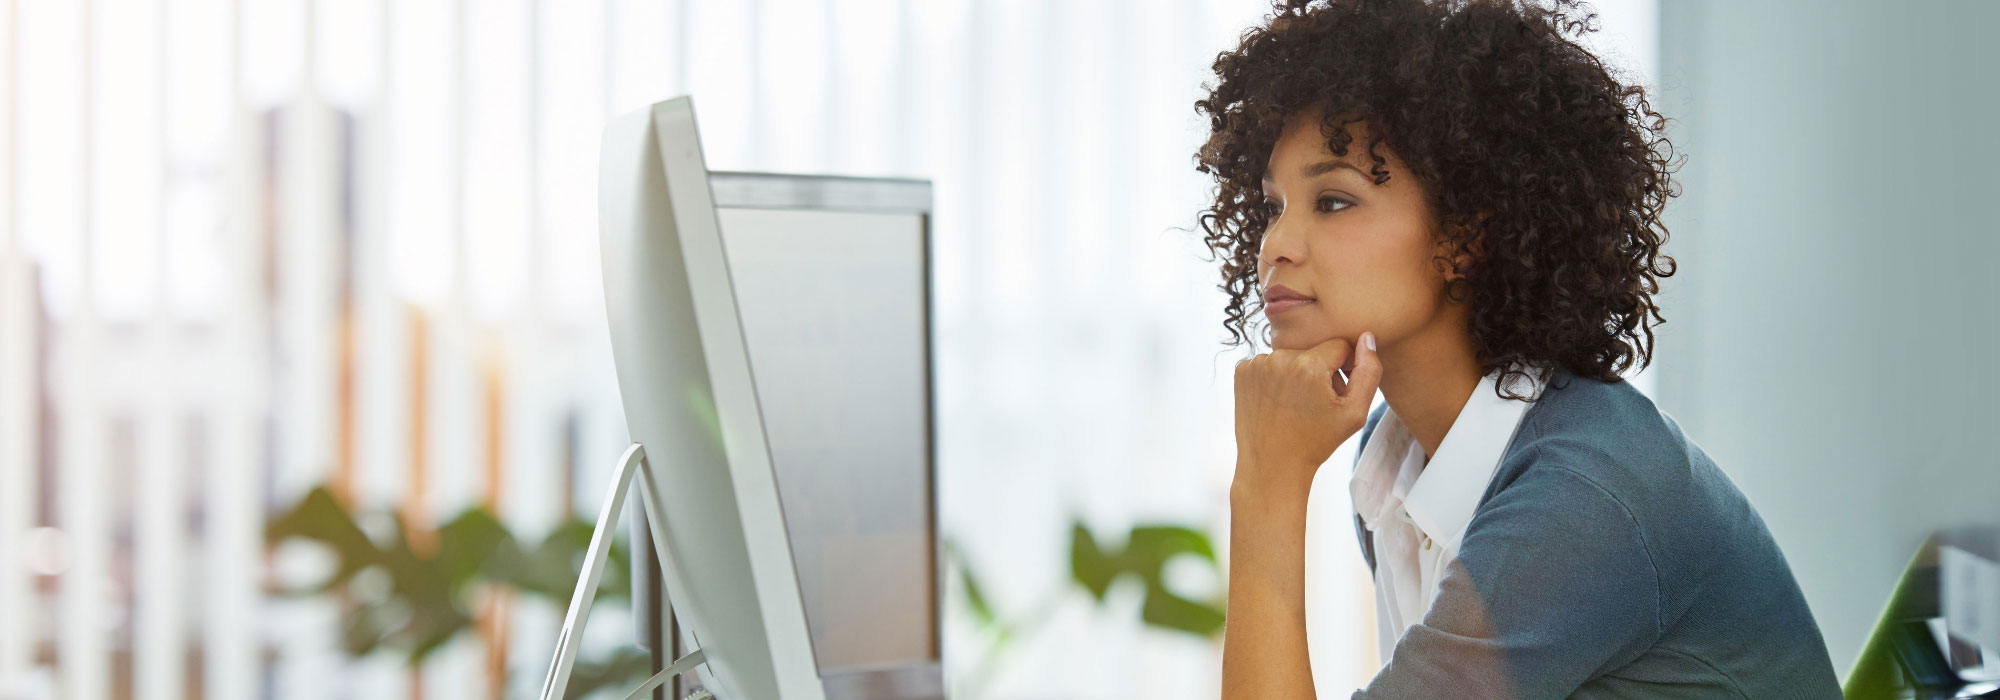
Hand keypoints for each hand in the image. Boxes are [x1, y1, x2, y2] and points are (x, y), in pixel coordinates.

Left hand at [1231, 332, 1382, 498]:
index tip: (1336, 392)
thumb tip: (1367, 338)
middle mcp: (1279, 357)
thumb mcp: (1354, 413)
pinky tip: (1277, 402)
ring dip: (1297, 373)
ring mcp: (1256, 364)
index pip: (1339, 345)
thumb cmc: (1316, 442)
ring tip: (1296, 404)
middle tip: (1316, 403)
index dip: (1344, 368)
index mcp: (1308, 364)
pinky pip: (1269, 363)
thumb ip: (1369, 372)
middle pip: (1313, 350)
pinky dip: (1275, 377)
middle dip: (1320, 370)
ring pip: (1290, 356)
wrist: (1272, 465)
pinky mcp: (1241, 371)